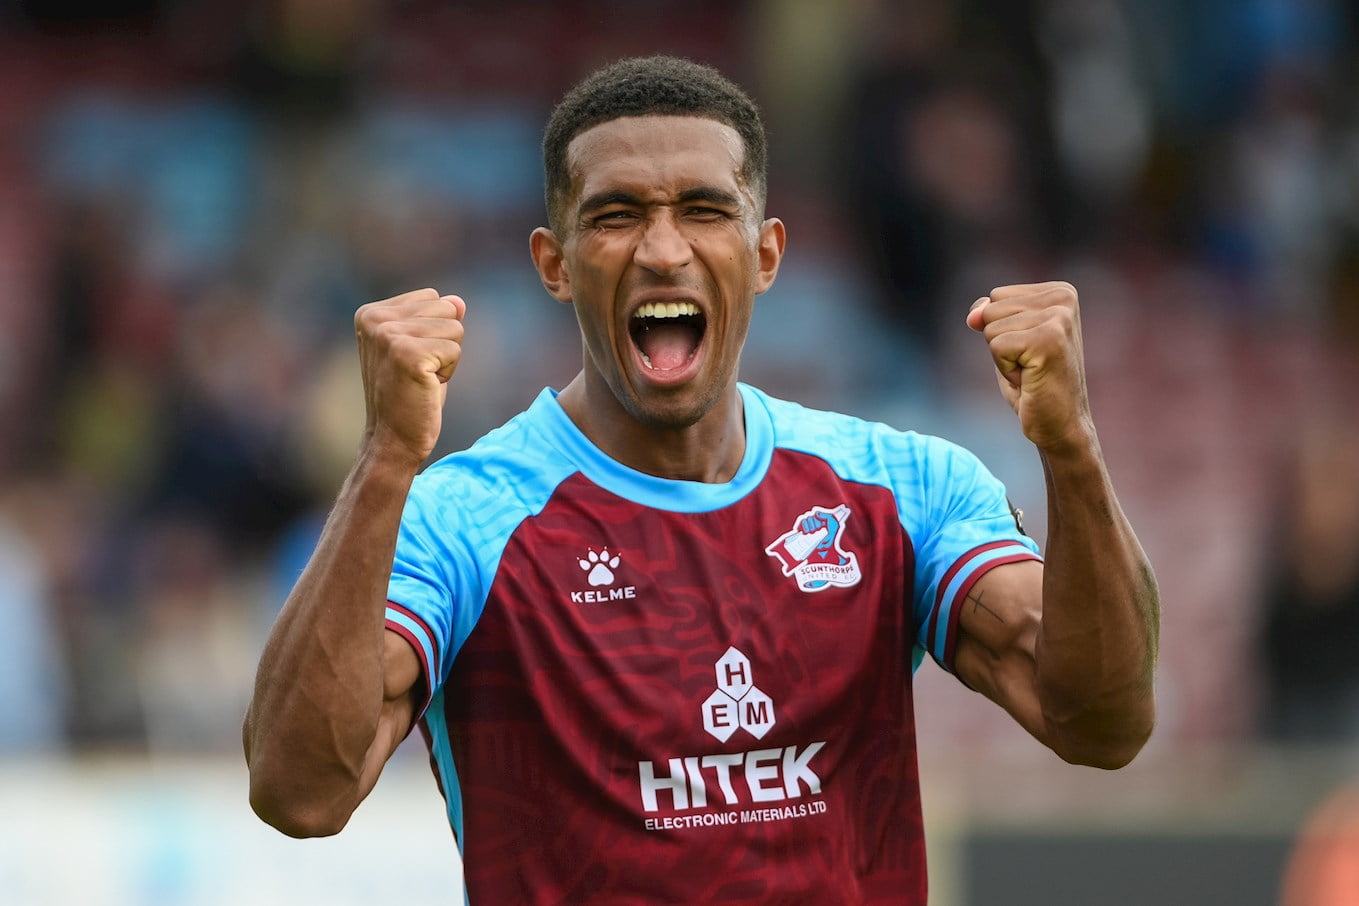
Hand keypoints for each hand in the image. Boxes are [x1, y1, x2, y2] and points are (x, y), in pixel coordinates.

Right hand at [354, 288, 465, 467]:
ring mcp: (389, 335)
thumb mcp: (422, 348)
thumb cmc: (409, 394)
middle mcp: (375, 319)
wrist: (392, 439)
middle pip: (446, 309)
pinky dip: (449, 372)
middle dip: (443, 342)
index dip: (433, 331)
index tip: (411, 358)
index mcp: (371, 312)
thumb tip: (458, 301)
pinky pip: (455, 350)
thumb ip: (436, 320)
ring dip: (446, 358)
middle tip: (418, 371)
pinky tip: (425, 387)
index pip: (433, 298)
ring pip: (454, 328)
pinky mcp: (408, 354)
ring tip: (421, 379)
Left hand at [966, 281, 1092, 453]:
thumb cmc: (1034, 383)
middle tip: (1030, 364)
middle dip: (1001, 343)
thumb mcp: (1007, 339)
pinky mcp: (1049, 339)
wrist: (1062, 425)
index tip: (1030, 351)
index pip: (996, 297)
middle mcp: (1064, 297)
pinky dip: (1006, 370)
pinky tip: (1031, 379)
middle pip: (991, 308)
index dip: (1003, 330)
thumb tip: (973, 314)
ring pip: (991, 328)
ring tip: (1032, 371)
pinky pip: (996, 346)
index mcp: (1060, 291)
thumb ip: (989, 315)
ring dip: (1003, 358)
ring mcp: (1059, 317)